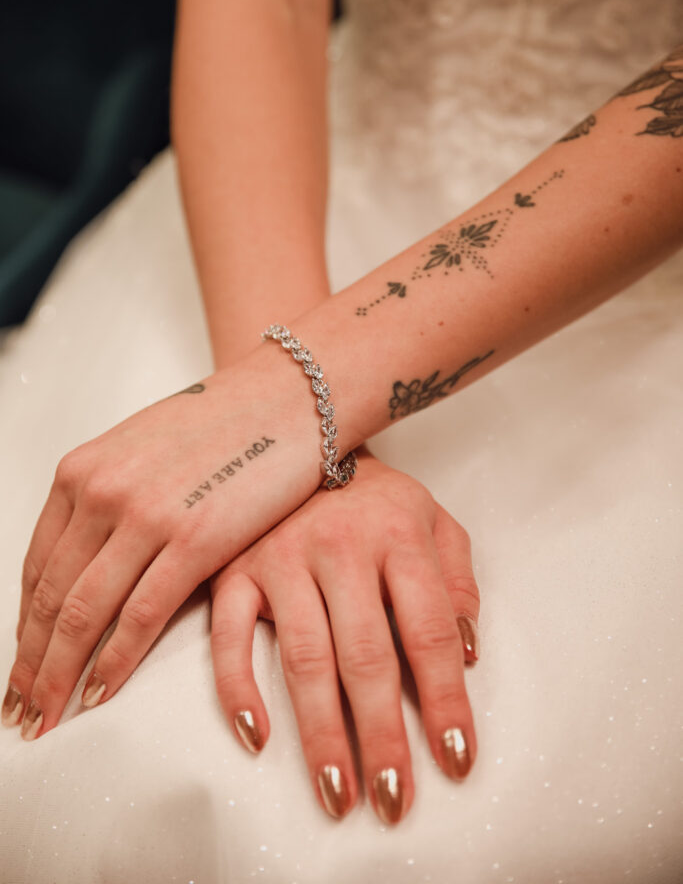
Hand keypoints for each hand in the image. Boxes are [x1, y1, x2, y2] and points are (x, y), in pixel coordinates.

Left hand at [2, 346, 323, 739]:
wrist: (286, 396)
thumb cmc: (222, 423)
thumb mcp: (141, 449)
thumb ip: (107, 500)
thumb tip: (88, 561)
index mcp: (83, 471)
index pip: (35, 567)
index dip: (24, 628)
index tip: (22, 665)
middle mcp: (102, 492)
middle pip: (49, 598)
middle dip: (30, 665)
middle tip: (21, 710)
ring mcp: (146, 515)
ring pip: (83, 614)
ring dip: (58, 675)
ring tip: (48, 716)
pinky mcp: (195, 538)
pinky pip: (140, 615)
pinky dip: (115, 661)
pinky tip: (100, 691)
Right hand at [209, 448, 479, 824]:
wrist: (298, 436)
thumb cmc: (373, 494)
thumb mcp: (431, 517)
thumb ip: (457, 579)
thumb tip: (465, 654)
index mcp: (397, 537)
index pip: (428, 632)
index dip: (445, 700)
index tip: (456, 758)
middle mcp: (339, 549)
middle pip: (367, 657)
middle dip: (382, 736)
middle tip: (395, 799)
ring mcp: (280, 558)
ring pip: (304, 658)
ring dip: (321, 733)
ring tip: (338, 792)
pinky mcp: (233, 569)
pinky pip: (230, 637)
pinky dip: (239, 690)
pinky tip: (258, 738)